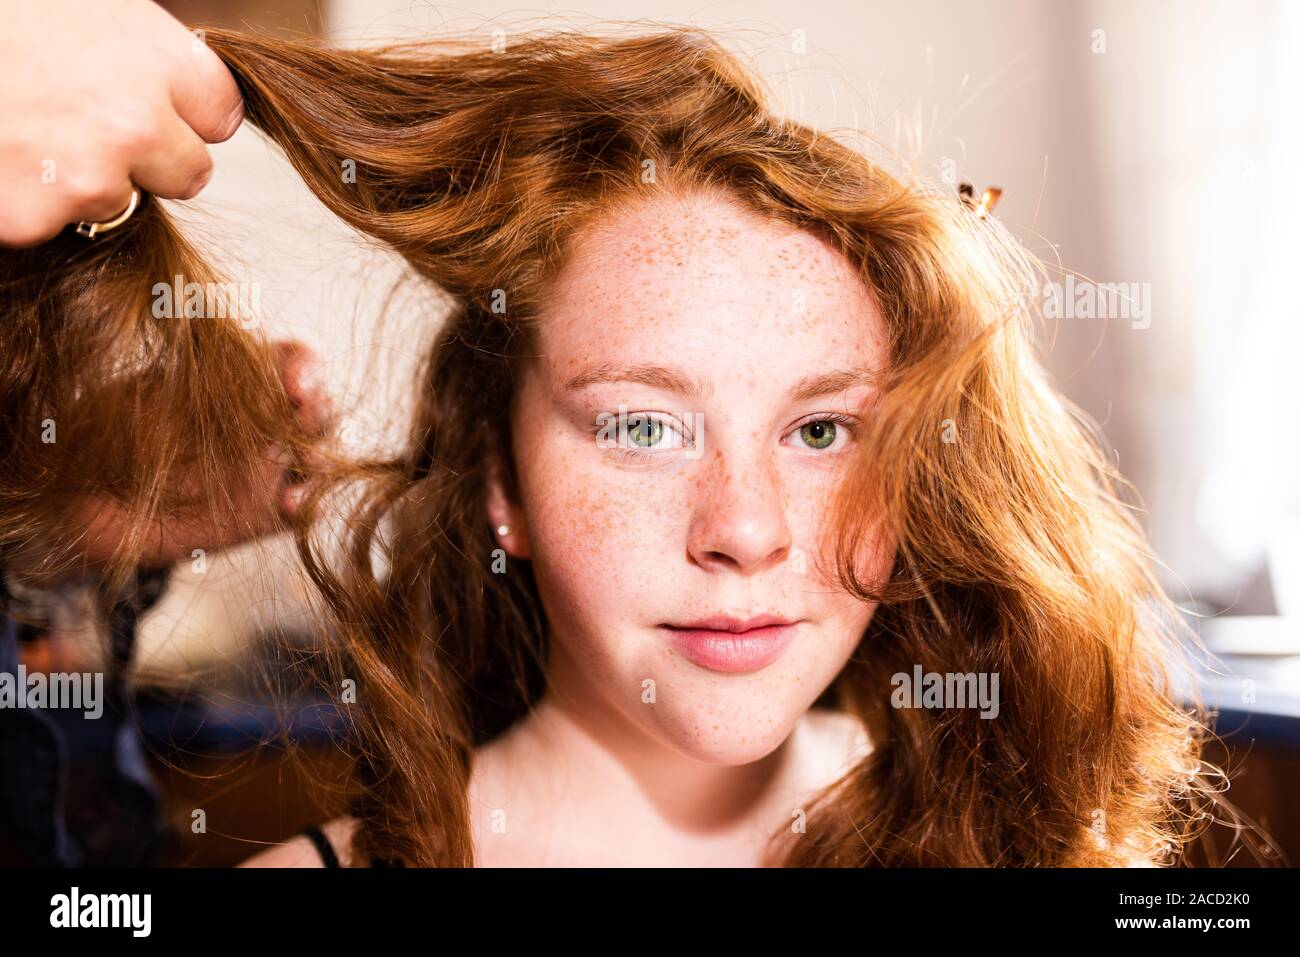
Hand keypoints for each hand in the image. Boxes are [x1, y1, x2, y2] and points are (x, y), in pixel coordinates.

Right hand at [0, 0, 242, 246]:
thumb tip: (178, 94)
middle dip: (148, 157)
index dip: (184, 110)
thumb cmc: (1, 13)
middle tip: (82, 120)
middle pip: (190, 173)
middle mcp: (135, 123)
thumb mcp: (80, 5)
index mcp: (155, 58)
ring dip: (78, 177)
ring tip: (20, 123)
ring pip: (116, 201)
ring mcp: (85, 176)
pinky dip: (23, 198)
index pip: (220, 114)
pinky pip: (51, 222)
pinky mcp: (31, 216)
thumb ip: (141, 53)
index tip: (153, 100)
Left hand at [7, 341, 333, 584]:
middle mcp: (262, 423)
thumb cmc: (103, 434)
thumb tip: (182, 340)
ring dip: (323, 457)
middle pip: (318, 408)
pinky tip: (291, 503)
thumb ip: (164, 379)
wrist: (82, 500)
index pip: (288, 362)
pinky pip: (301, 506)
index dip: (303, 366)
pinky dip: (307, 503)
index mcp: (238, 382)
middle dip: (320, 408)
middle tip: (303, 415)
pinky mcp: (264, 512)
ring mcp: (268, 468)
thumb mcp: (127, 393)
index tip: (294, 380)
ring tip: (307, 463)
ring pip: (321, 456)